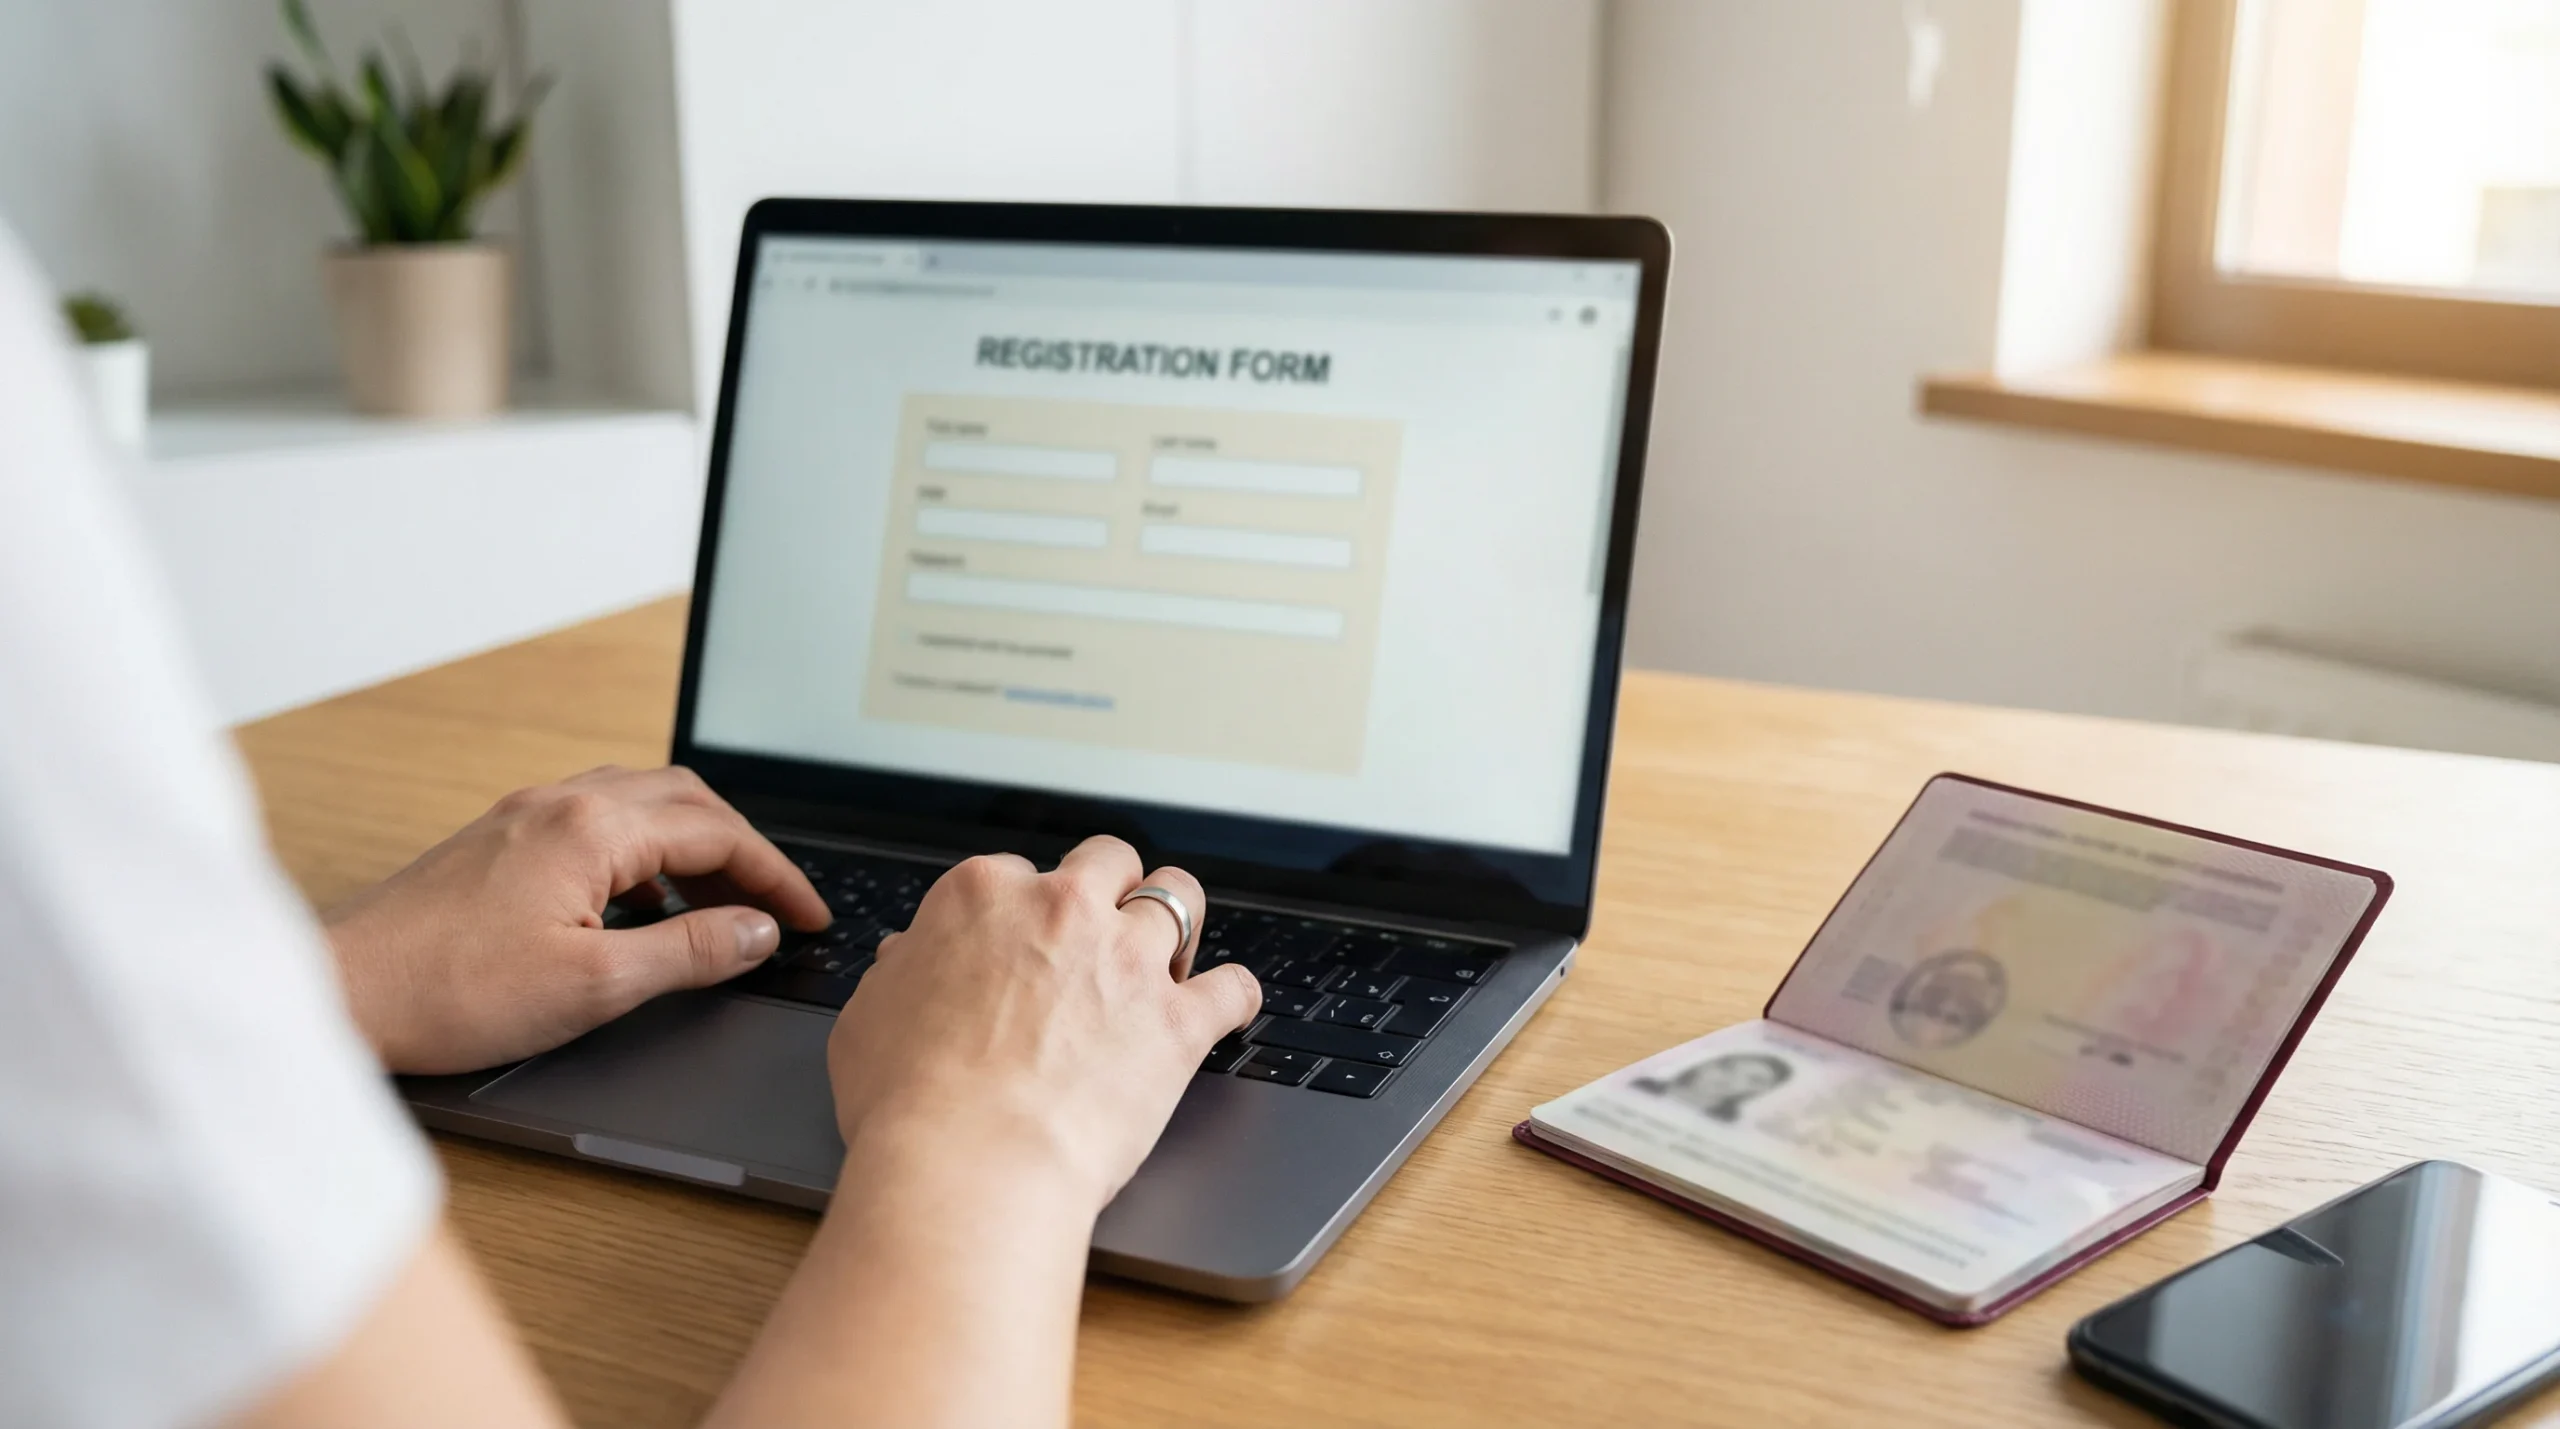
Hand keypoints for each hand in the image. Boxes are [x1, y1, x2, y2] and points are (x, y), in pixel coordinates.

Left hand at [323, 765, 831, 1073]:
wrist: (340, 993)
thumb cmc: (449, 993)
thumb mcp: (595, 986)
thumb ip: (690, 952)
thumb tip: (757, 931)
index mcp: (592, 828)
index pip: (719, 833)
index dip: (777, 877)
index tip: (811, 917)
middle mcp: (560, 803)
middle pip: (687, 799)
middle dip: (744, 849)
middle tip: (776, 906)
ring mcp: (524, 814)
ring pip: (641, 801)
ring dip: (695, 841)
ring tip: (723, 899)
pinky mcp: (499, 837)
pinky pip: (599, 818)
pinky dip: (646, 847)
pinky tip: (645, 897)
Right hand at [825, 836, 1260, 1214]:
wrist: (967, 1164)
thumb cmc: (905, 1104)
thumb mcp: (868, 1021)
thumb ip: (899, 976)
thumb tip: (908, 959)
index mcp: (981, 897)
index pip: (1016, 874)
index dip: (1023, 913)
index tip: (1025, 944)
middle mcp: (1061, 910)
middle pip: (1107, 862)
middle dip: (1109, 893)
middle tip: (1102, 937)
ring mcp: (1128, 961)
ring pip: (1180, 898)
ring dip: (1179, 923)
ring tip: (1171, 955)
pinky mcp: (1178, 1020)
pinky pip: (1233, 987)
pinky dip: (1234, 998)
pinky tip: (1227, 1010)